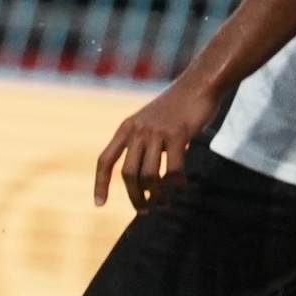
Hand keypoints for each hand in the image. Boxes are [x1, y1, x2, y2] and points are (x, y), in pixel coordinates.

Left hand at [94, 73, 219, 208]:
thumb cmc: (176, 108)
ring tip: (165, 204)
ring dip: (158, 195)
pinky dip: (178, 184)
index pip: (105, 160)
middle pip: (128, 174)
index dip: (100, 183)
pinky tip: (183, 187)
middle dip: (135, 196)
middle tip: (145, 210)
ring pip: (150, 175)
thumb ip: (143, 145)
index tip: (98, 204)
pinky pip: (174, 169)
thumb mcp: (150, 123)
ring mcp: (157, 132)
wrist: (197, 85)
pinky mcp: (178, 134)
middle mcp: (137, 130)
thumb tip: (144, 181)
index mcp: (126, 128)